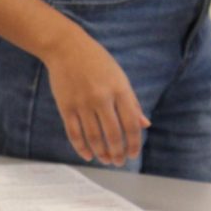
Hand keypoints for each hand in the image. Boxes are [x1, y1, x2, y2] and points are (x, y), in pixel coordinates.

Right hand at [42, 32, 148, 166]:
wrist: (66, 48)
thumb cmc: (97, 62)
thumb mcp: (120, 78)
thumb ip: (131, 102)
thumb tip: (144, 124)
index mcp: (120, 89)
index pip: (131, 123)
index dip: (134, 142)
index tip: (134, 154)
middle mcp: (102, 98)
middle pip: (112, 133)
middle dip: (117, 152)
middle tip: (119, 162)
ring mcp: (82, 103)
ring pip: (93, 136)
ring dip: (100, 152)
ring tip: (105, 160)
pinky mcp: (66, 107)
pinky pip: (74, 133)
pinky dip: (81, 147)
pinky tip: (87, 155)